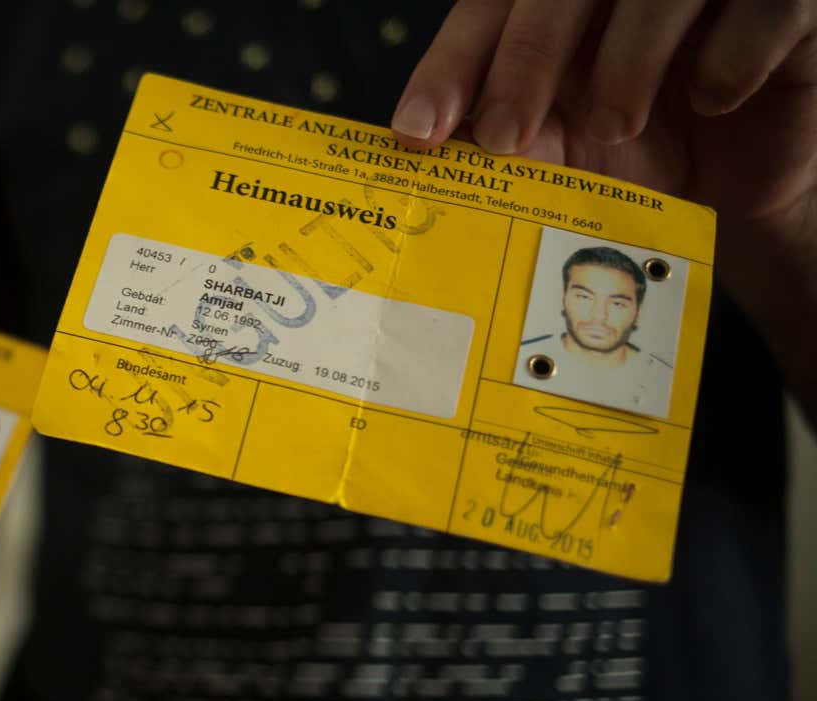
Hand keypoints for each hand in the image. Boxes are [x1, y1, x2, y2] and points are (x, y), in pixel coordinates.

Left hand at [391, 0, 816, 227]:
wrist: (741, 184)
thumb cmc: (643, 153)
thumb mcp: (565, 151)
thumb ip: (510, 136)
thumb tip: (439, 153)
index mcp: (558, 4)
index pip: (490, 7)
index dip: (451, 64)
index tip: (418, 129)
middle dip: (525, 61)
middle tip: (506, 137)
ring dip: (625, 63)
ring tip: (614, 125)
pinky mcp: (790, 5)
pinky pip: (757, 12)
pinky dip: (725, 63)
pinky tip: (713, 102)